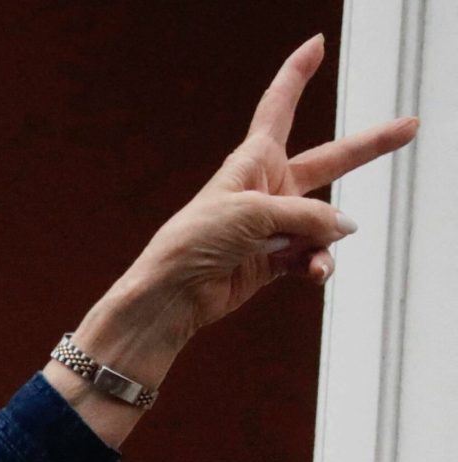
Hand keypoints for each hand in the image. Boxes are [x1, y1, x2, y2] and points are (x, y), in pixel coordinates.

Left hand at [75, 36, 418, 383]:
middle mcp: (268, 188)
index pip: (279, 107)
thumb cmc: (196, 242)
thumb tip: (344, 227)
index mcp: (253, 160)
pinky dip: (316, 264)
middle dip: (369, 146)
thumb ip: (307, 213)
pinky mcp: (275, 259)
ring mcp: (275, 224)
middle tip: (409, 126)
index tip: (315, 46)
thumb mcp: (254, 213)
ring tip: (305, 253)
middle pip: (330, 160)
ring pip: (325, 222)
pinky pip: (313, 256)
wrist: (172, 294)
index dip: (297, 75)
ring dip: (321, 239)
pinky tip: (314, 272)